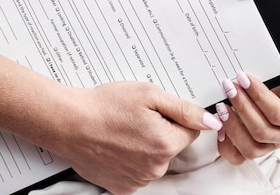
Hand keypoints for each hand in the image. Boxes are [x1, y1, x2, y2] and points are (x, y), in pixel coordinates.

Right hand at [0, 43, 221, 194]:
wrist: (69, 123)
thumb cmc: (105, 105)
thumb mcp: (150, 95)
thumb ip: (185, 110)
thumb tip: (210, 121)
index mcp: (166, 144)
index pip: (190, 130)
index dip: (174, 117)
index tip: (156, 110)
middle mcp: (155, 167)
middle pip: (172, 146)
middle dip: (161, 131)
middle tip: (136, 117)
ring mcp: (138, 180)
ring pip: (156, 159)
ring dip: (146, 146)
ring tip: (123, 130)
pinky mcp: (122, 186)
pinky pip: (138, 171)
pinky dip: (132, 159)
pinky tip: (116, 145)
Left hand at [215, 35, 279, 163]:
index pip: (279, 114)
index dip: (258, 97)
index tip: (243, 78)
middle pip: (262, 132)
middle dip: (242, 108)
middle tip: (228, 87)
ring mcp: (273, 144)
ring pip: (250, 148)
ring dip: (232, 127)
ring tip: (221, 106)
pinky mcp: (258, 147)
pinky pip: (239, 157)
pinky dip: (227, 145)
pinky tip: (220, 126)